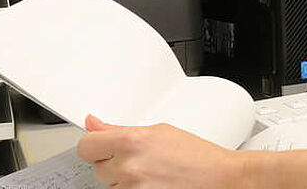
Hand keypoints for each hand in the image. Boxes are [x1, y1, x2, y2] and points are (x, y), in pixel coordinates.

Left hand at [77, 115, 248, 187]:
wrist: (220, 179)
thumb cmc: (197, 156)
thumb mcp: (159, 132)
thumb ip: (120, 130)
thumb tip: (93, 124)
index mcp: (131, 142)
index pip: (86, 146)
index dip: (95, 145)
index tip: (101, 145)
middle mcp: (128, 168)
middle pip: (97, 166)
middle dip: (113, 162)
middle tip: (140, 159)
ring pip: (109, 184)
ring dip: (123, 179)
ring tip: (151, 173)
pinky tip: (152, 184)